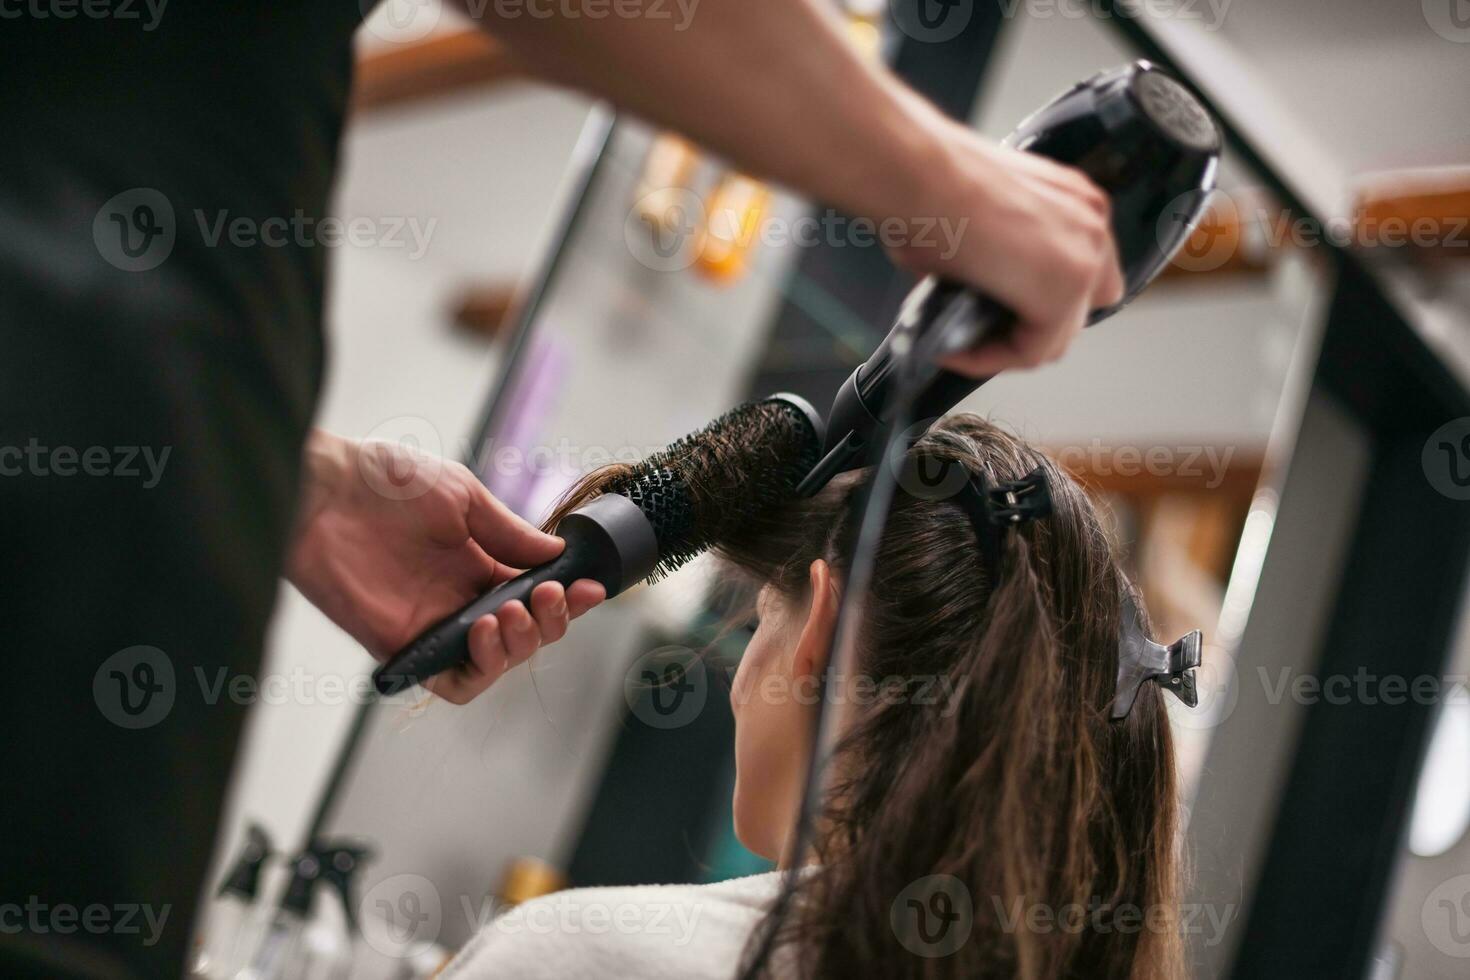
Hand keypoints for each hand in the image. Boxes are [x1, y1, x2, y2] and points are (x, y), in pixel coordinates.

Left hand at [286, 431, 604, 702]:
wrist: (325, 489)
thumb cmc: (387, 482)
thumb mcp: (462, 497)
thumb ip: (508, 532)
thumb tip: (556, 552)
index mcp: (481, 563)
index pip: (536, 595)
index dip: (568, 598)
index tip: (590, 588)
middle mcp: (462, 599)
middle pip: (525, 634)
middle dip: (549, 621)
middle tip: (546, 594)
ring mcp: (434, 625)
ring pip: (496, 663)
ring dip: (519, 645)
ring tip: (510, 612)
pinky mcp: (404, 646)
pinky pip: (452, 681)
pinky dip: (480, 668)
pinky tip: (484, 634)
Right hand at [886, 115, 1124, 377]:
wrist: (915, 173)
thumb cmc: (928, 182)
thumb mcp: (979, 220)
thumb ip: (998, 259)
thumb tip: (974, 293)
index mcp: (1077, 201)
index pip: (1083, 276)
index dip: (1038, 303)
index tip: (994, 313)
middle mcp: (1092, 226)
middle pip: (1078, 311)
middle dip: (1027, 328)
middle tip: (978, 333)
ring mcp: (1084, 260)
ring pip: (1055, 337)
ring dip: (1006, 347)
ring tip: (961, 346)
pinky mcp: (1061, 295)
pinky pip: (1029, 351)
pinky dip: (989, 358)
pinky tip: (952, 349)